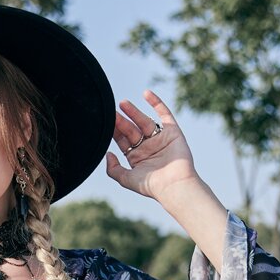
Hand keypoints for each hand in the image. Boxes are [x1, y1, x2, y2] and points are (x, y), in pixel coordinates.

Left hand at [106, 89, 198, 203]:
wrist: (174, 185)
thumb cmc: (151, 186)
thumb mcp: (126, 179)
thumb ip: (113, 169)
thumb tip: (107, 154)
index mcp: (137, 157)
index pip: (123, 140)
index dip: (114, 131)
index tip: (105, 122)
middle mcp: (148, 147)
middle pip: (132, 130)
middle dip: (122, 121)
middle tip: (112, 111)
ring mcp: (160, 139)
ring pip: (144, 121)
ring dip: (134, 112)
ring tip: (122, 103)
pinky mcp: (173, 132)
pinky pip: (164, 114)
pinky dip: (156, 103)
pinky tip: (146, 93)